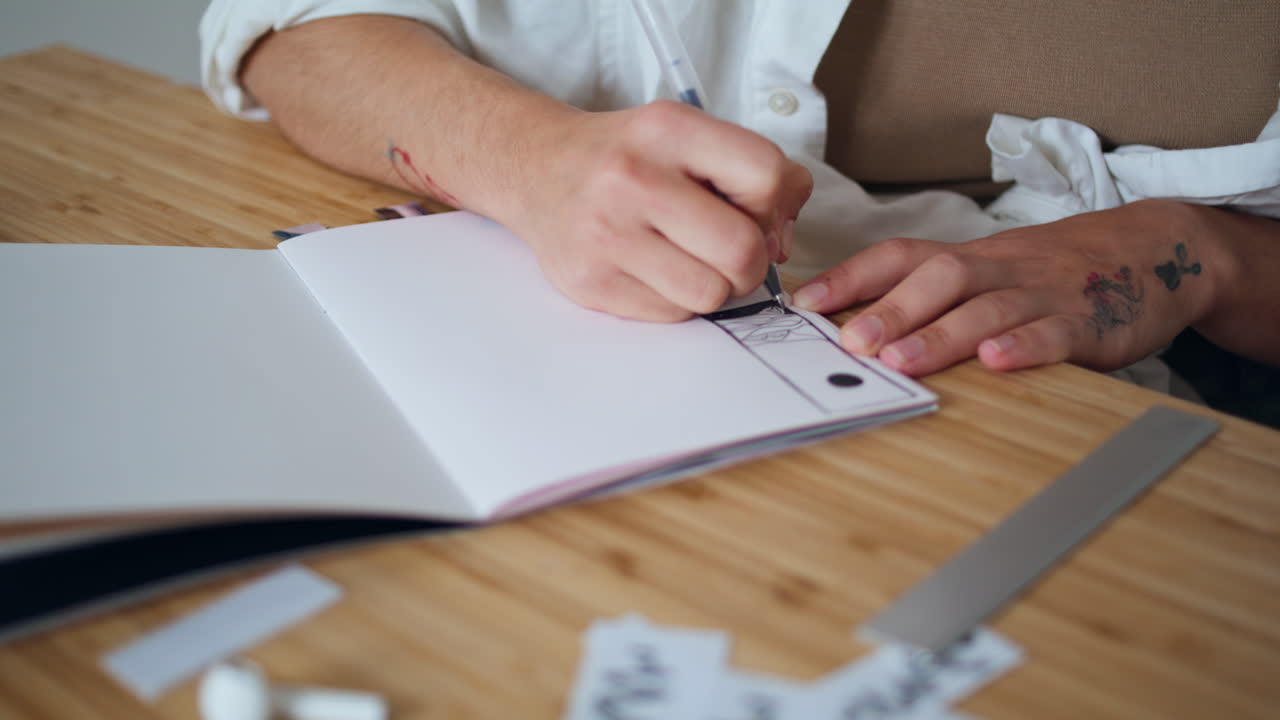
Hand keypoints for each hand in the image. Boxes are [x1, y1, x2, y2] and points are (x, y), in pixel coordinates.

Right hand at [510, 101, 811, 320]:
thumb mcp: (686, 135)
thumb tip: (783, 237)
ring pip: (710, 294)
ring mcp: (605, 235)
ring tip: (689, 260)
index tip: (755, 212)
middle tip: (728, 250)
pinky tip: (653, 270)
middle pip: (741, 250)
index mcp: (666, 130)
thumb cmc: (626, 158)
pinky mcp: (589, 282)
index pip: (765, 175)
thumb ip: (750, 171)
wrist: (536, 168)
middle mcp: (631, 178)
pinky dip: (675, 300)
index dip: (775, 205)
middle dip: (750, 261)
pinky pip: (671, 315)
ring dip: (713, 286)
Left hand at [792, 200, 1218, 374]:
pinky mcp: (1088, 321)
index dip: (850, 276)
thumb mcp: (987, 270)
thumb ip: (929, 293)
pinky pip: (1054, 331)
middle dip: (889, 311)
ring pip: (987, 308)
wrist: (1151, 248)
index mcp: (969, 257)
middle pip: (939, 278)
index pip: (899, 256)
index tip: (804, 303)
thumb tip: (848, 325)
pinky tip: (996, 363)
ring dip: (940, 336)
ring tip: (901, 363)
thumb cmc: (1048, 270)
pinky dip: (1024, 347)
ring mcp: (1043, 293)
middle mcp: (999, 268)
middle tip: (849, 344)